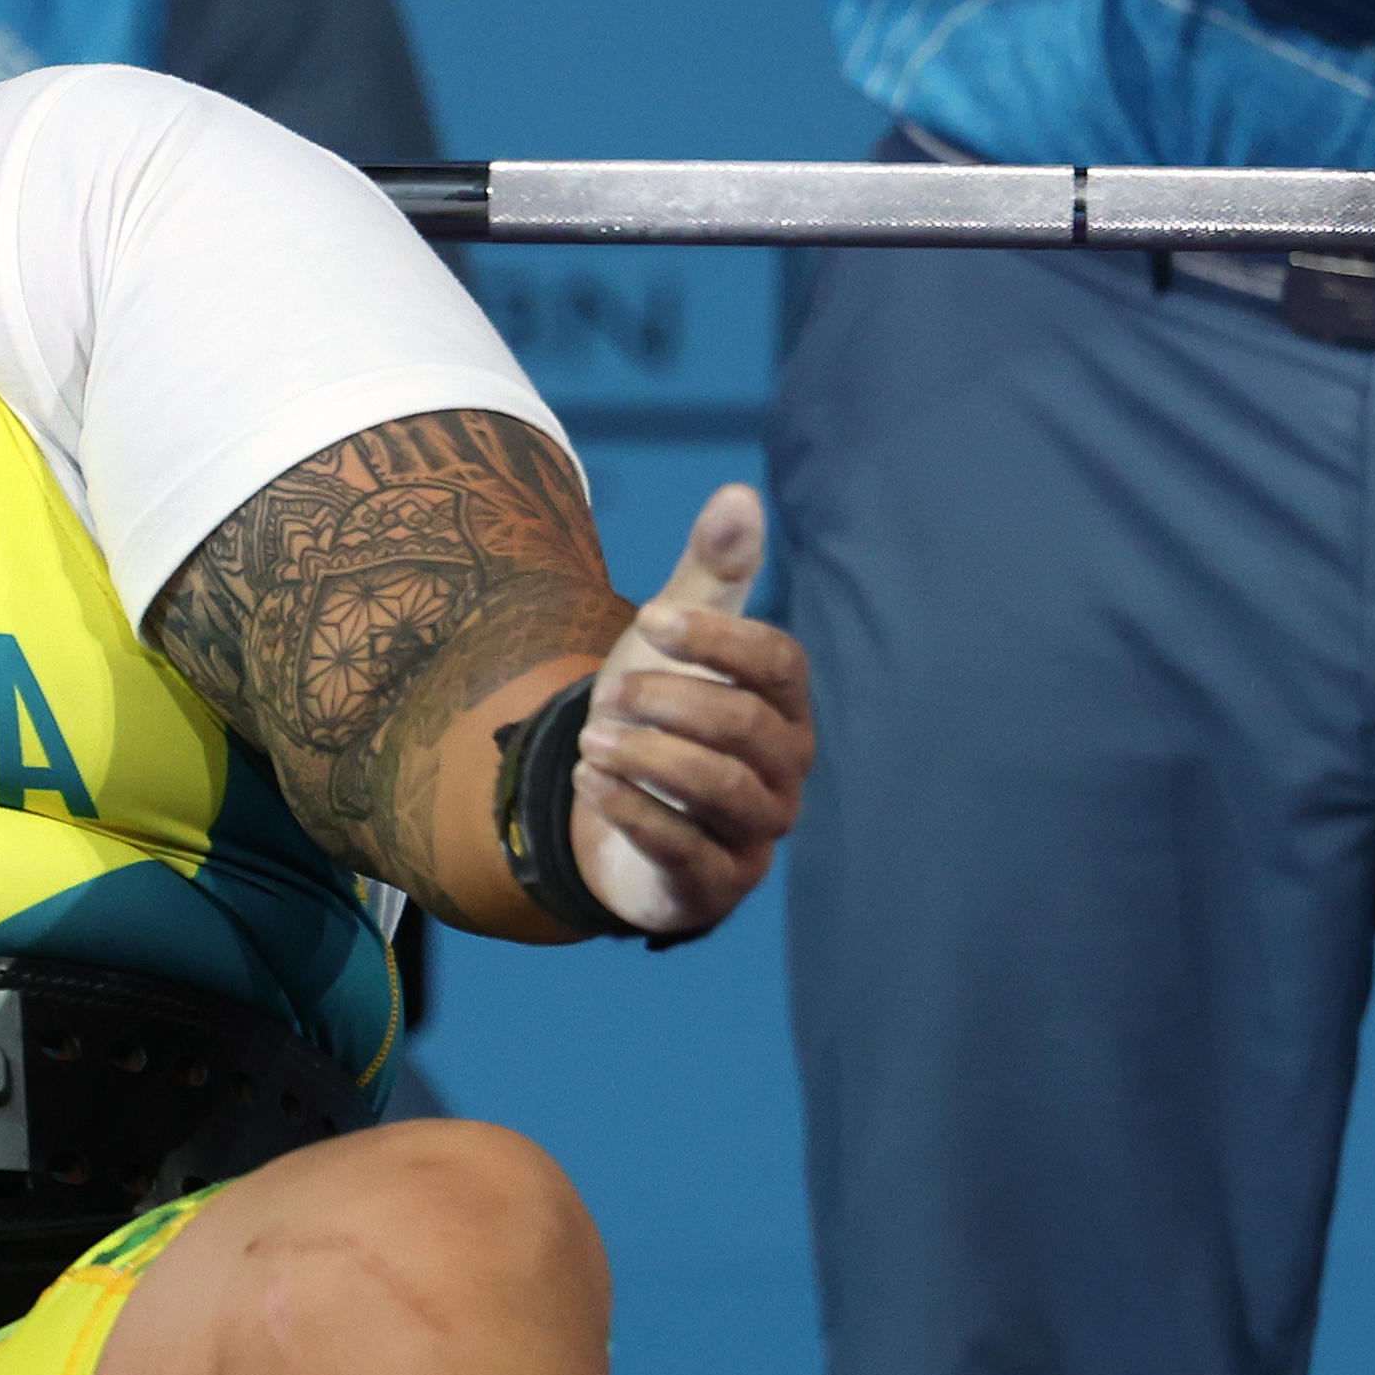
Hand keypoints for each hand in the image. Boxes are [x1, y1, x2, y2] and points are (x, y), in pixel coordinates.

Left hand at [572, 482, 813, 941]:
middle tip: (611, 693)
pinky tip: (590, 782)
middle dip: (672, 702)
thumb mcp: (673, 641)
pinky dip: (632, 811)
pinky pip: (685, 849)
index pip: (779, 664)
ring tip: (591, 743)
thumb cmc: (658, 716)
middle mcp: (783, 769)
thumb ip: (709, 573)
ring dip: (648, 758)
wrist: (612, 813)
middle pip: (746, 727)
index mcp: (783, 706)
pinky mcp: (715, 882)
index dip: (720, 639)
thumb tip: (739, 492)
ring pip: (719, 789)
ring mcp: (754, 830)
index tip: (652, 619)